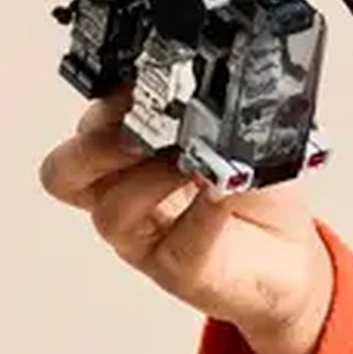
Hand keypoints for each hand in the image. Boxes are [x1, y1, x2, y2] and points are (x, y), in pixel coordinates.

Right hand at [38, 86, 333, 353]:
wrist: (288, 253)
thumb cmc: (251, 193)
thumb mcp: (234, 135)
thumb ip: (212, 112)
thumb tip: (208, 90)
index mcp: (124, 153)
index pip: (86, 125)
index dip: (105, 102)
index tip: (144, 83)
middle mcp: (122, 194)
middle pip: (64, 172)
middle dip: (98, 144)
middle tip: (146, 130)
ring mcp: (143, 236)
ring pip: (111, 210)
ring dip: (156, 177)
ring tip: (200, 163)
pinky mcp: (177, 269)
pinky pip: (177, 244)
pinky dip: (203, 213)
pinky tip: (223, 191)